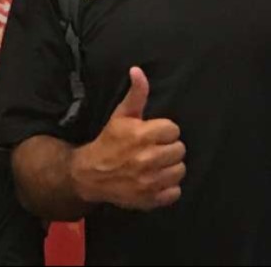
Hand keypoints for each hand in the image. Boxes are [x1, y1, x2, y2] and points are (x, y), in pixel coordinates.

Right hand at [70, 67, 185, 210]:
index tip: (152, 134)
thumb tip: (138, 70)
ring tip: (156, 165)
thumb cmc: (109, 142)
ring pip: (180, 170)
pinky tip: (155, 180)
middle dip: (168, 148)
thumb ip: (136, 94)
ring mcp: (150, 181)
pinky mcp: (151, 199)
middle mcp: (147, 158)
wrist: (90, 174)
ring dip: (170, 168)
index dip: (163, 131)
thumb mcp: (121, 116)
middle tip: (154, 149)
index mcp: (141, 135)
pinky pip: (175, 192)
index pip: (173, 130)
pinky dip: (168, 188)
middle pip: (179, 150)